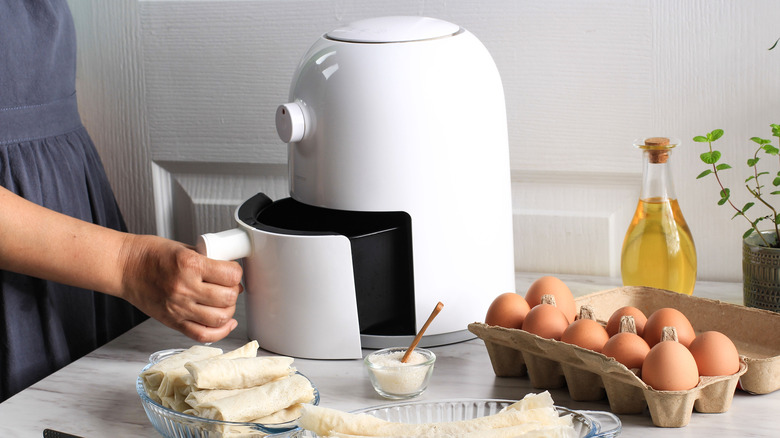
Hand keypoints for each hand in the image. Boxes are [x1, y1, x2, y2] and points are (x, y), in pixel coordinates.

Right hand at [117, 234, 243, 342]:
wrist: (123, 267)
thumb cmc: (149, 255)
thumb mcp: (183, 248)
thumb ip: (207, 260)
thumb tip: (230, 271)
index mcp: (189, 264)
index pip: (230, 274)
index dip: (237, 272)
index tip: (234, 271)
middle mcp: (185, 288)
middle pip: (228, 297)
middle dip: (234, 291)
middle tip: (230, 287)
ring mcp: (179, 307)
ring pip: (219, 318)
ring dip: (229, 311)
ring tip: (225, 302)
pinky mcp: (173, 321)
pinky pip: (202, 334)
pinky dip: (220, 332)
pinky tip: (225, 323)